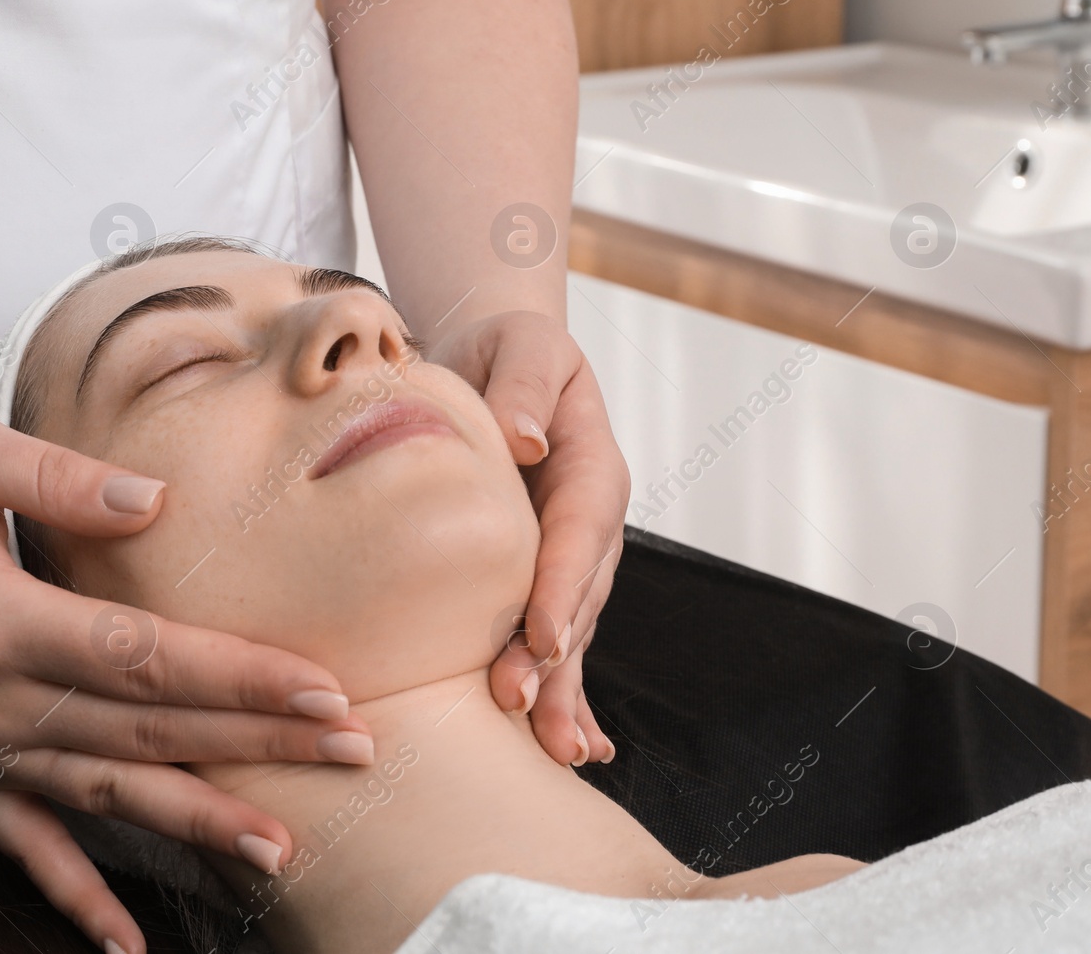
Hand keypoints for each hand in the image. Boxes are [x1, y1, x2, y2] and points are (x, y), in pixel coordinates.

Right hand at [0, 410, 371, 953]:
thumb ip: (58, 477)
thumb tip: (158, 501)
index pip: (144, 658)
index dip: (238, 677)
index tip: (324, 690)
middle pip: (148, 732)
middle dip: (258, 744)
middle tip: (356, 751)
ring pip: (106, 796)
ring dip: (197, 826)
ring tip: (283, 851)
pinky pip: (25, 847)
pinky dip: (76, 896)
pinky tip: (127, 944)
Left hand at [428, 310, 628, 767]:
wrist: (499, 365)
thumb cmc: (506, 350)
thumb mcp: (520, 346)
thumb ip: (523, 386)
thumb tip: (524, 440)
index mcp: (591, 466)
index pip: (578, 530)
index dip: (562, 583)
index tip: (542, 633)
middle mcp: (590, 522)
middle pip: (579, 594)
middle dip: (557, 656)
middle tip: (523, 703)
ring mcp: (573, 558)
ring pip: (571, 629)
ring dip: (560, 687)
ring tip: (551, 744)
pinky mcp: (545, 579)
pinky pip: (558, 639)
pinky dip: (566, 691)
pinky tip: (574, 744)